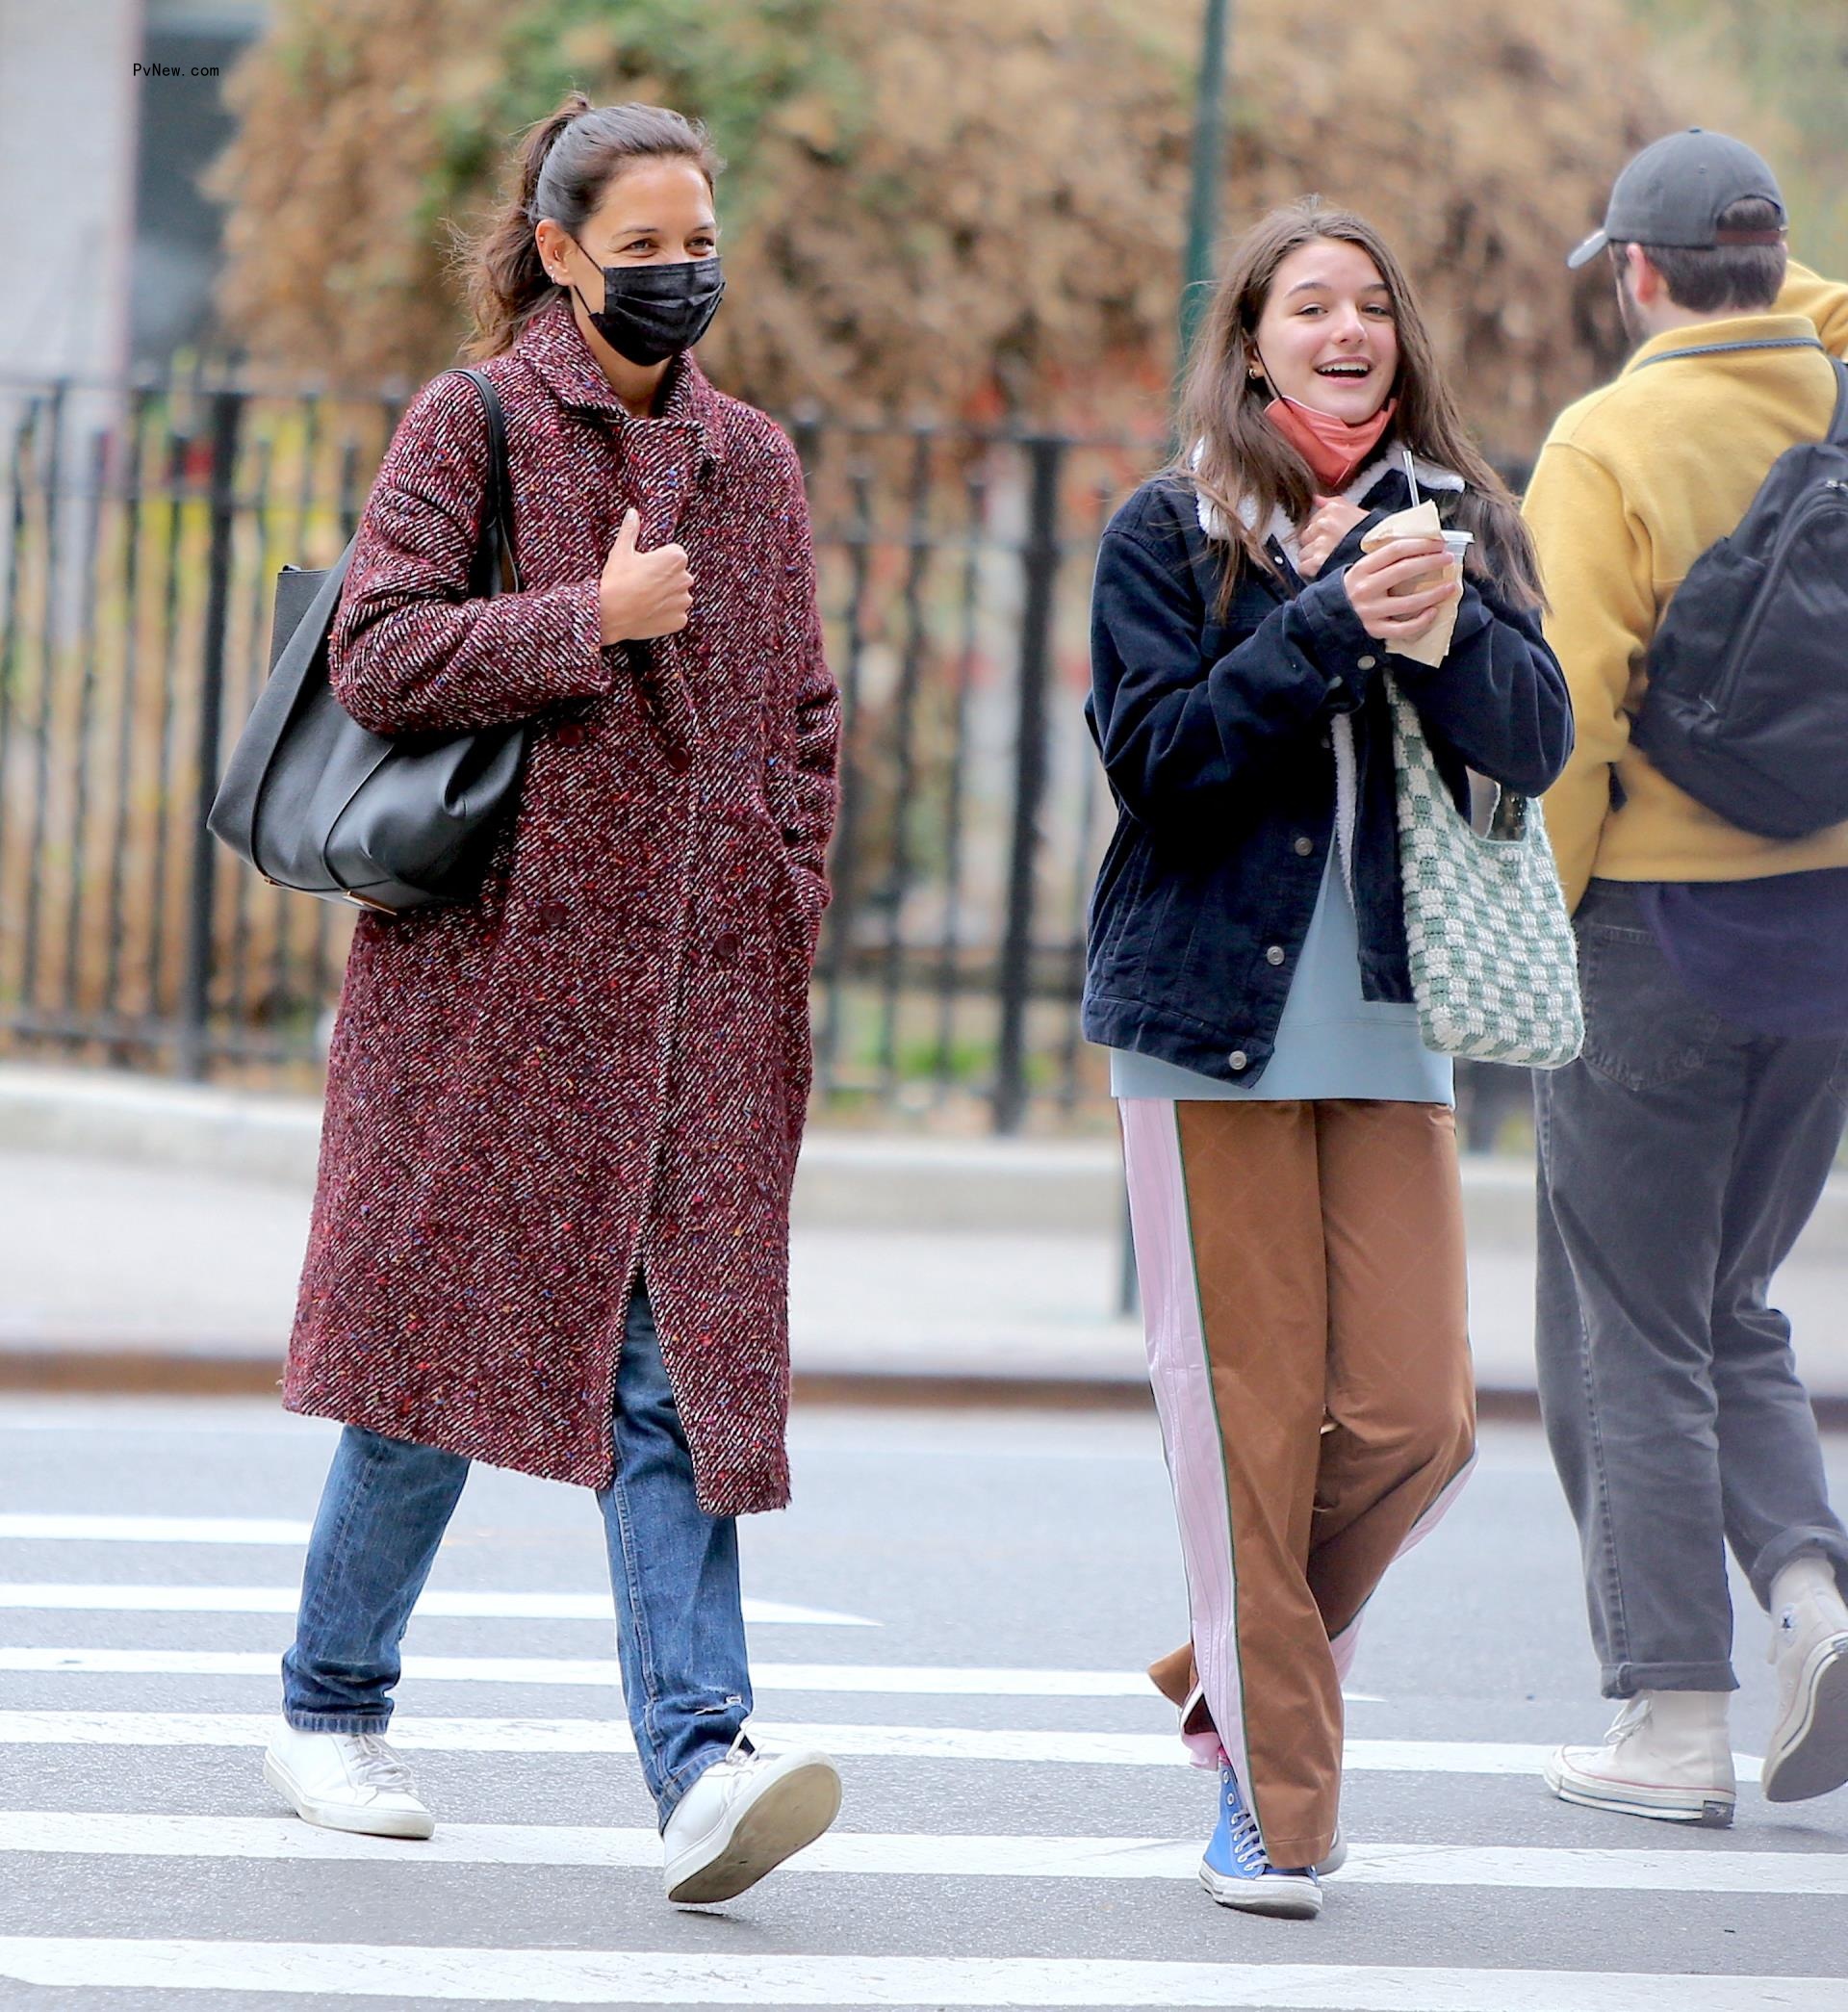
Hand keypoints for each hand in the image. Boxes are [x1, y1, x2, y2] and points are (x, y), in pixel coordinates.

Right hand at [598, 508, 692, 643]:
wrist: (610, 615)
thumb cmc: (617, 581)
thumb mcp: (621, 551)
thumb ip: (631, 530)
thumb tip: (632, 513)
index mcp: (676, 557)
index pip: (674, 554)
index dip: (658, 560)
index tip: (644, 567)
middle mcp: (686, 578)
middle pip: (677, 575)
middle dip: (664, 578)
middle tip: (642, 584)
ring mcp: (684, 601)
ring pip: (677, 595)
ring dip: (666, 597)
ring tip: (644, 599)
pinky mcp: (680, 620)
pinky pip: (676, 614)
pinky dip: (666, 614)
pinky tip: (648, 612)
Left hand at [1297, 497, 1367, 578]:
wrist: (1386, 554)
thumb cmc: (1374, 536)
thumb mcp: (1358, 512)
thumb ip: (1335, 504)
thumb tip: (1316, 498)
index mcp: (1333, 509)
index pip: (1313, 521)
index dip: (1321, 533)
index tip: (1332, 540)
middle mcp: (1324, 524)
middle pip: (1306, 537)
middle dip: (1315, 545)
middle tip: (1332, 552)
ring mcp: (1320, 542)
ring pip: (1304, 553)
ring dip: (1314, 559)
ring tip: (1332, 561)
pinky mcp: (1317, 561)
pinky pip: (1304, 567)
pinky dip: (1313, 571)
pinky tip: (1327, 570)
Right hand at [1340, 537, 1460, 644]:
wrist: (1327, 617)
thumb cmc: (1350, 590)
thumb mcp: (1359, 569)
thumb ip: (1381, 560)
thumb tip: (1417, 547)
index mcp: (1362, 569)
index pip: (1396, 550)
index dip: (1420, 544)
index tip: (1438, 543)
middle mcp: (1366, 588)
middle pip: (1404, 570)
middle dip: (1431, 562)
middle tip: (1448, 559)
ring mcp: (1370, 611)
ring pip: (1408, 602)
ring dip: (1434, 593)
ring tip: (1450, 587)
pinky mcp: (1374, 630)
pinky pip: (1402, 628)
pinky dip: (1421, 621)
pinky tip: (1433, 612)